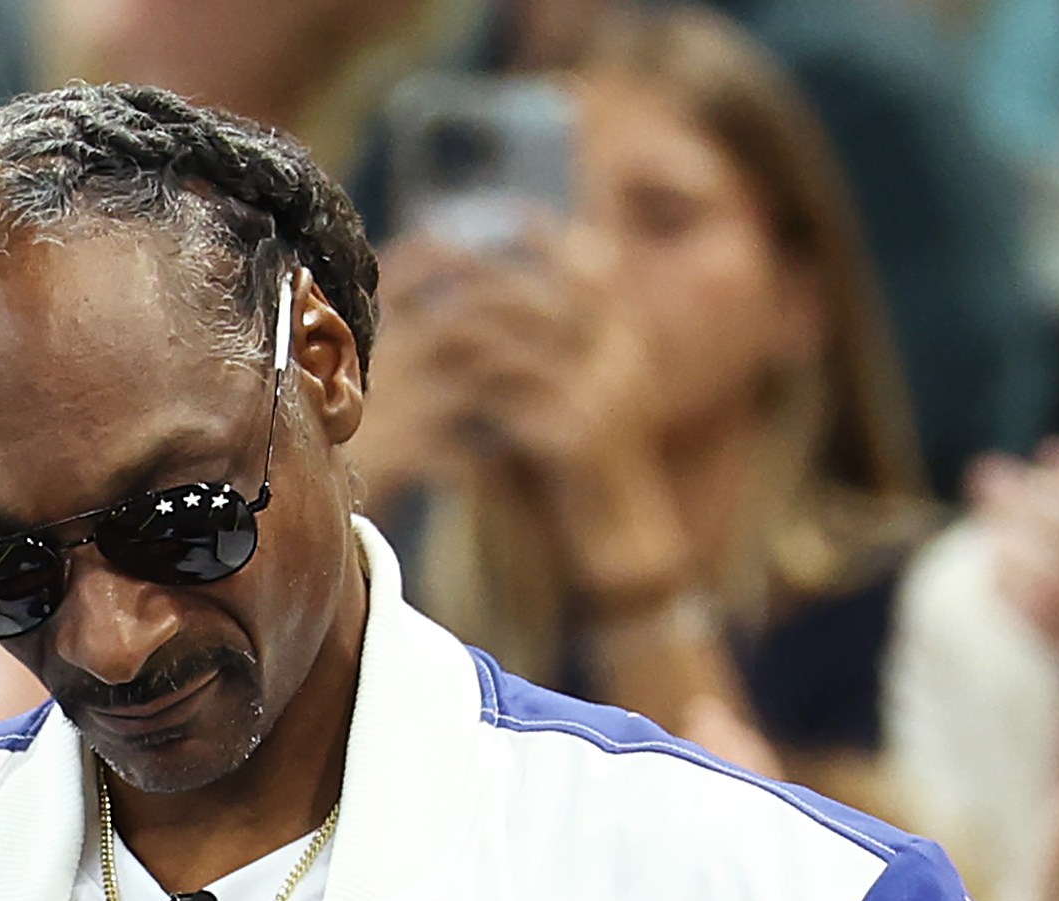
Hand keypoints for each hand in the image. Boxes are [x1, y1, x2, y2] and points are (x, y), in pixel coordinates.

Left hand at [385, 229, 694, 606]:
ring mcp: (600, 402)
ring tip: (431, 325)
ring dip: (475, 334)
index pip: (592, 272)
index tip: (506, 216)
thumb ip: (559, 342)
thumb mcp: (584, 387)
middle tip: (446, 265)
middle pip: (550, 300)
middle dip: (496, 279)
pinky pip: (513, 403)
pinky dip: (476, 390)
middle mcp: (621, 364)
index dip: (551, 240)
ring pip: (525, 349)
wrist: (618, 526)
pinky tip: (442, 383)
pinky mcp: (574, 441)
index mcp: (627, 343)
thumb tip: (517, 286)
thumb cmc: (588, 454)